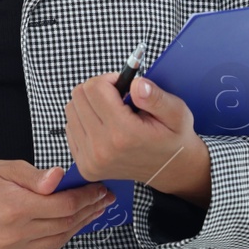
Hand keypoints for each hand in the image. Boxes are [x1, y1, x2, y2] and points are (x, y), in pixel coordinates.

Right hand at [0, 160, 115, 248]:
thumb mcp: (8, 168)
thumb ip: (36, 175)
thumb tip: (59, 178)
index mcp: (12, 208)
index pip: (63, 206)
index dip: (86, 197)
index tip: (99, 189)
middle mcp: (11, 235)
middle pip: (64, 225)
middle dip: (88, 210)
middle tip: (103, 199)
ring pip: (59, 241)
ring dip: (79, 225)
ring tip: (92, 210)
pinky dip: (62, 238)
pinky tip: (71, 224)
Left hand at [65, 71, 204, 189]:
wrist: (170, 169)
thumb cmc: (173, 137)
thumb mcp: (177, 112)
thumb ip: (156, 97)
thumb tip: (136, 83)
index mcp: (124, 134)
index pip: (95, 88)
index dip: (110, 79)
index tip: (123, 86)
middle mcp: (102, 149)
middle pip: (79, 96)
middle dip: (98, 89)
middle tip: (118, 98)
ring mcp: (90, 160)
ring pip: (71, 110)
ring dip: (90, 104)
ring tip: (112, 112)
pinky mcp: (84, 166)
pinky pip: (70, 128)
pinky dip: (85, 120)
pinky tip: (104, 125)